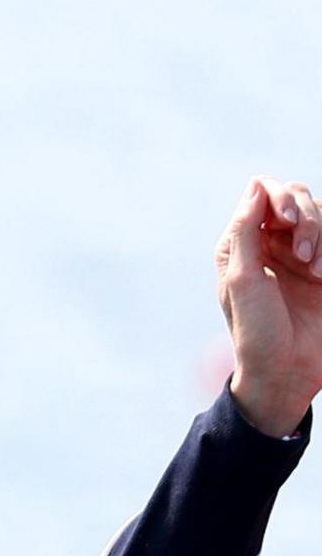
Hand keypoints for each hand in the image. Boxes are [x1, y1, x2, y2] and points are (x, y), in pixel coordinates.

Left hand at [219, 177, 321, 436]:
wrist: (287, 371)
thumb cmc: (257, 330)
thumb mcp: (243, 280)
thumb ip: (245, 230)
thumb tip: (256, 185)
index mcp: (241, 244)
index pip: (263, 193)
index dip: (279, 198)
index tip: (288, 221)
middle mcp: (270, 242)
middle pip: (297, 196)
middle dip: (306, 217)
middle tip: (302, 254)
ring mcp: (300, 254)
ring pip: (320, 214)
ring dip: (320, 236)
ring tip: (315, 272)